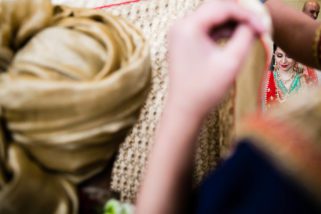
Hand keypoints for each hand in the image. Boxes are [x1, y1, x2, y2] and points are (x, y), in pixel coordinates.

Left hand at [168, 0, 266, 117]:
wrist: (185, 109)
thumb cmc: (206, 89)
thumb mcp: (231, 61)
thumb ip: (246, 36)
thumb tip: (255, 23)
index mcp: (188, 26)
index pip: (223, 7)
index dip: (247, 14)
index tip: (264, 27)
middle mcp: (181, 25)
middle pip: (216, 8)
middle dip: (240, 16)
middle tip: (259, 26)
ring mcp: (181, 33)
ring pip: (212, 18)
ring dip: (232, 23)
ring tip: (251, 34)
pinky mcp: (184, 41)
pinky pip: (206, 29)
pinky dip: (222, 31)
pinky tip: (237, 38)